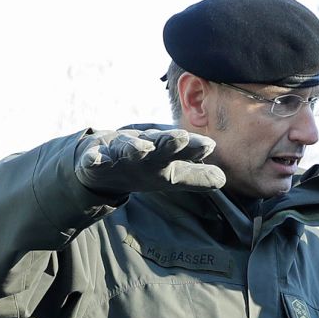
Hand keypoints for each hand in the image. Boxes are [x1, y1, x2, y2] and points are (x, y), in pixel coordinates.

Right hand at [75, 127, 225, 196]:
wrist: (103, 165)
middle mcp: (144, 149)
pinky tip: (95, 159)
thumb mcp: (169, 174)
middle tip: (180, 137)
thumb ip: (195, 177)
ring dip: (134, 147)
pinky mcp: (96, 158)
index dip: (194, 148)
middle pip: (158, 143)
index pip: (182, 150)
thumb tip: (223, 180)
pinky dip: (95, 159)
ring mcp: (119, 152)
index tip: (209, 146)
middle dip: (168, 140)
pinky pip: (95, 159)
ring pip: (127, 147)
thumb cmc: (143, 167)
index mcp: (163, 154)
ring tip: (142, 148)